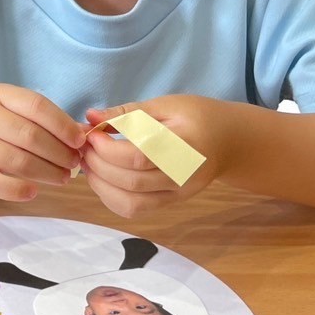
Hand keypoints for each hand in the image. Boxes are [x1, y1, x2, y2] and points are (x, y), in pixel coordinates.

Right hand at [0, 84, 87, 200]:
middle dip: (58, 152)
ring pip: (15, 160)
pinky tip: (33, 192)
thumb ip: (48, 121)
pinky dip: (17, 190)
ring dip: (45, 172)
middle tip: (74, 163)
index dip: (62, 125)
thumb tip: (85, 135)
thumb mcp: (17, 113)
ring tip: (63, 177)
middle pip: (27, 135)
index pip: (35, 106)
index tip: (80, 141)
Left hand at [81, 95, 225, 217]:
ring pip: (131, 202)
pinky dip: (111, 198)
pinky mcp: (172, 202)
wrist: (229, 141)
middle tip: (84, 148)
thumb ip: (127, 112)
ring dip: (100, 185)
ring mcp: (178, 193)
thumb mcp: (164, 105)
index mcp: (183, 144)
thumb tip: (90, 117)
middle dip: (98, 165)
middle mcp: (183, 175)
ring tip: (89, 163)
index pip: (138, 156)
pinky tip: (102, 178)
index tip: (91, 134)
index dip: (106, 148)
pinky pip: (136, 209)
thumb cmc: (196, 116)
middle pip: (131, 181)